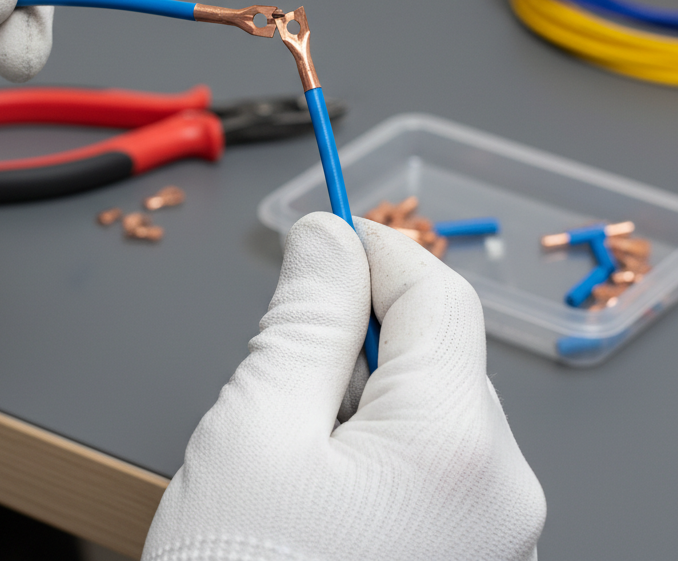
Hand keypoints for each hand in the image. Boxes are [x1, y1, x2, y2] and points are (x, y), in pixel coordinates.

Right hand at [143, 214, 545, 560]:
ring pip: (433, 416)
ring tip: (287, 447)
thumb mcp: (254, 427)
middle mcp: (506, 497)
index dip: (376, 246)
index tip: (323, 230)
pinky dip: (378, 452)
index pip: (437, 295)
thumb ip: (304, 317)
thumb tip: (326, 238)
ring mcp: (497, 545)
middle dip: (362, 333)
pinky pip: (435, 475)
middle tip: (281, 357)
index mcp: (459, 447)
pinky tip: (317, 495)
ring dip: (364, 397)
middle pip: (439, 357)